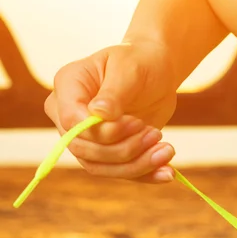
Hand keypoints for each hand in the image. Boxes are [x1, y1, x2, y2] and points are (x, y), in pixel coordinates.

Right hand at [45, 40, 178, 182]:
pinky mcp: (108, 153)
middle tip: (156, 134)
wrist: (155, 72)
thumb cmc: (139, 62)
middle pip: (86, 150)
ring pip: (102, 167)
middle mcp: (69, 117)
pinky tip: (168, 172)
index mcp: (67, 88)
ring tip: (168, 151)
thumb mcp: (128, 69)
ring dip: (138, 165)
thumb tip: (99, 114)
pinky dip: (146, 175)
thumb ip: (114, 93)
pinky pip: (121, 172)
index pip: (73, 122)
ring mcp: (87, 138)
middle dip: (126, 150)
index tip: (137, 123)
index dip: (104, 132)